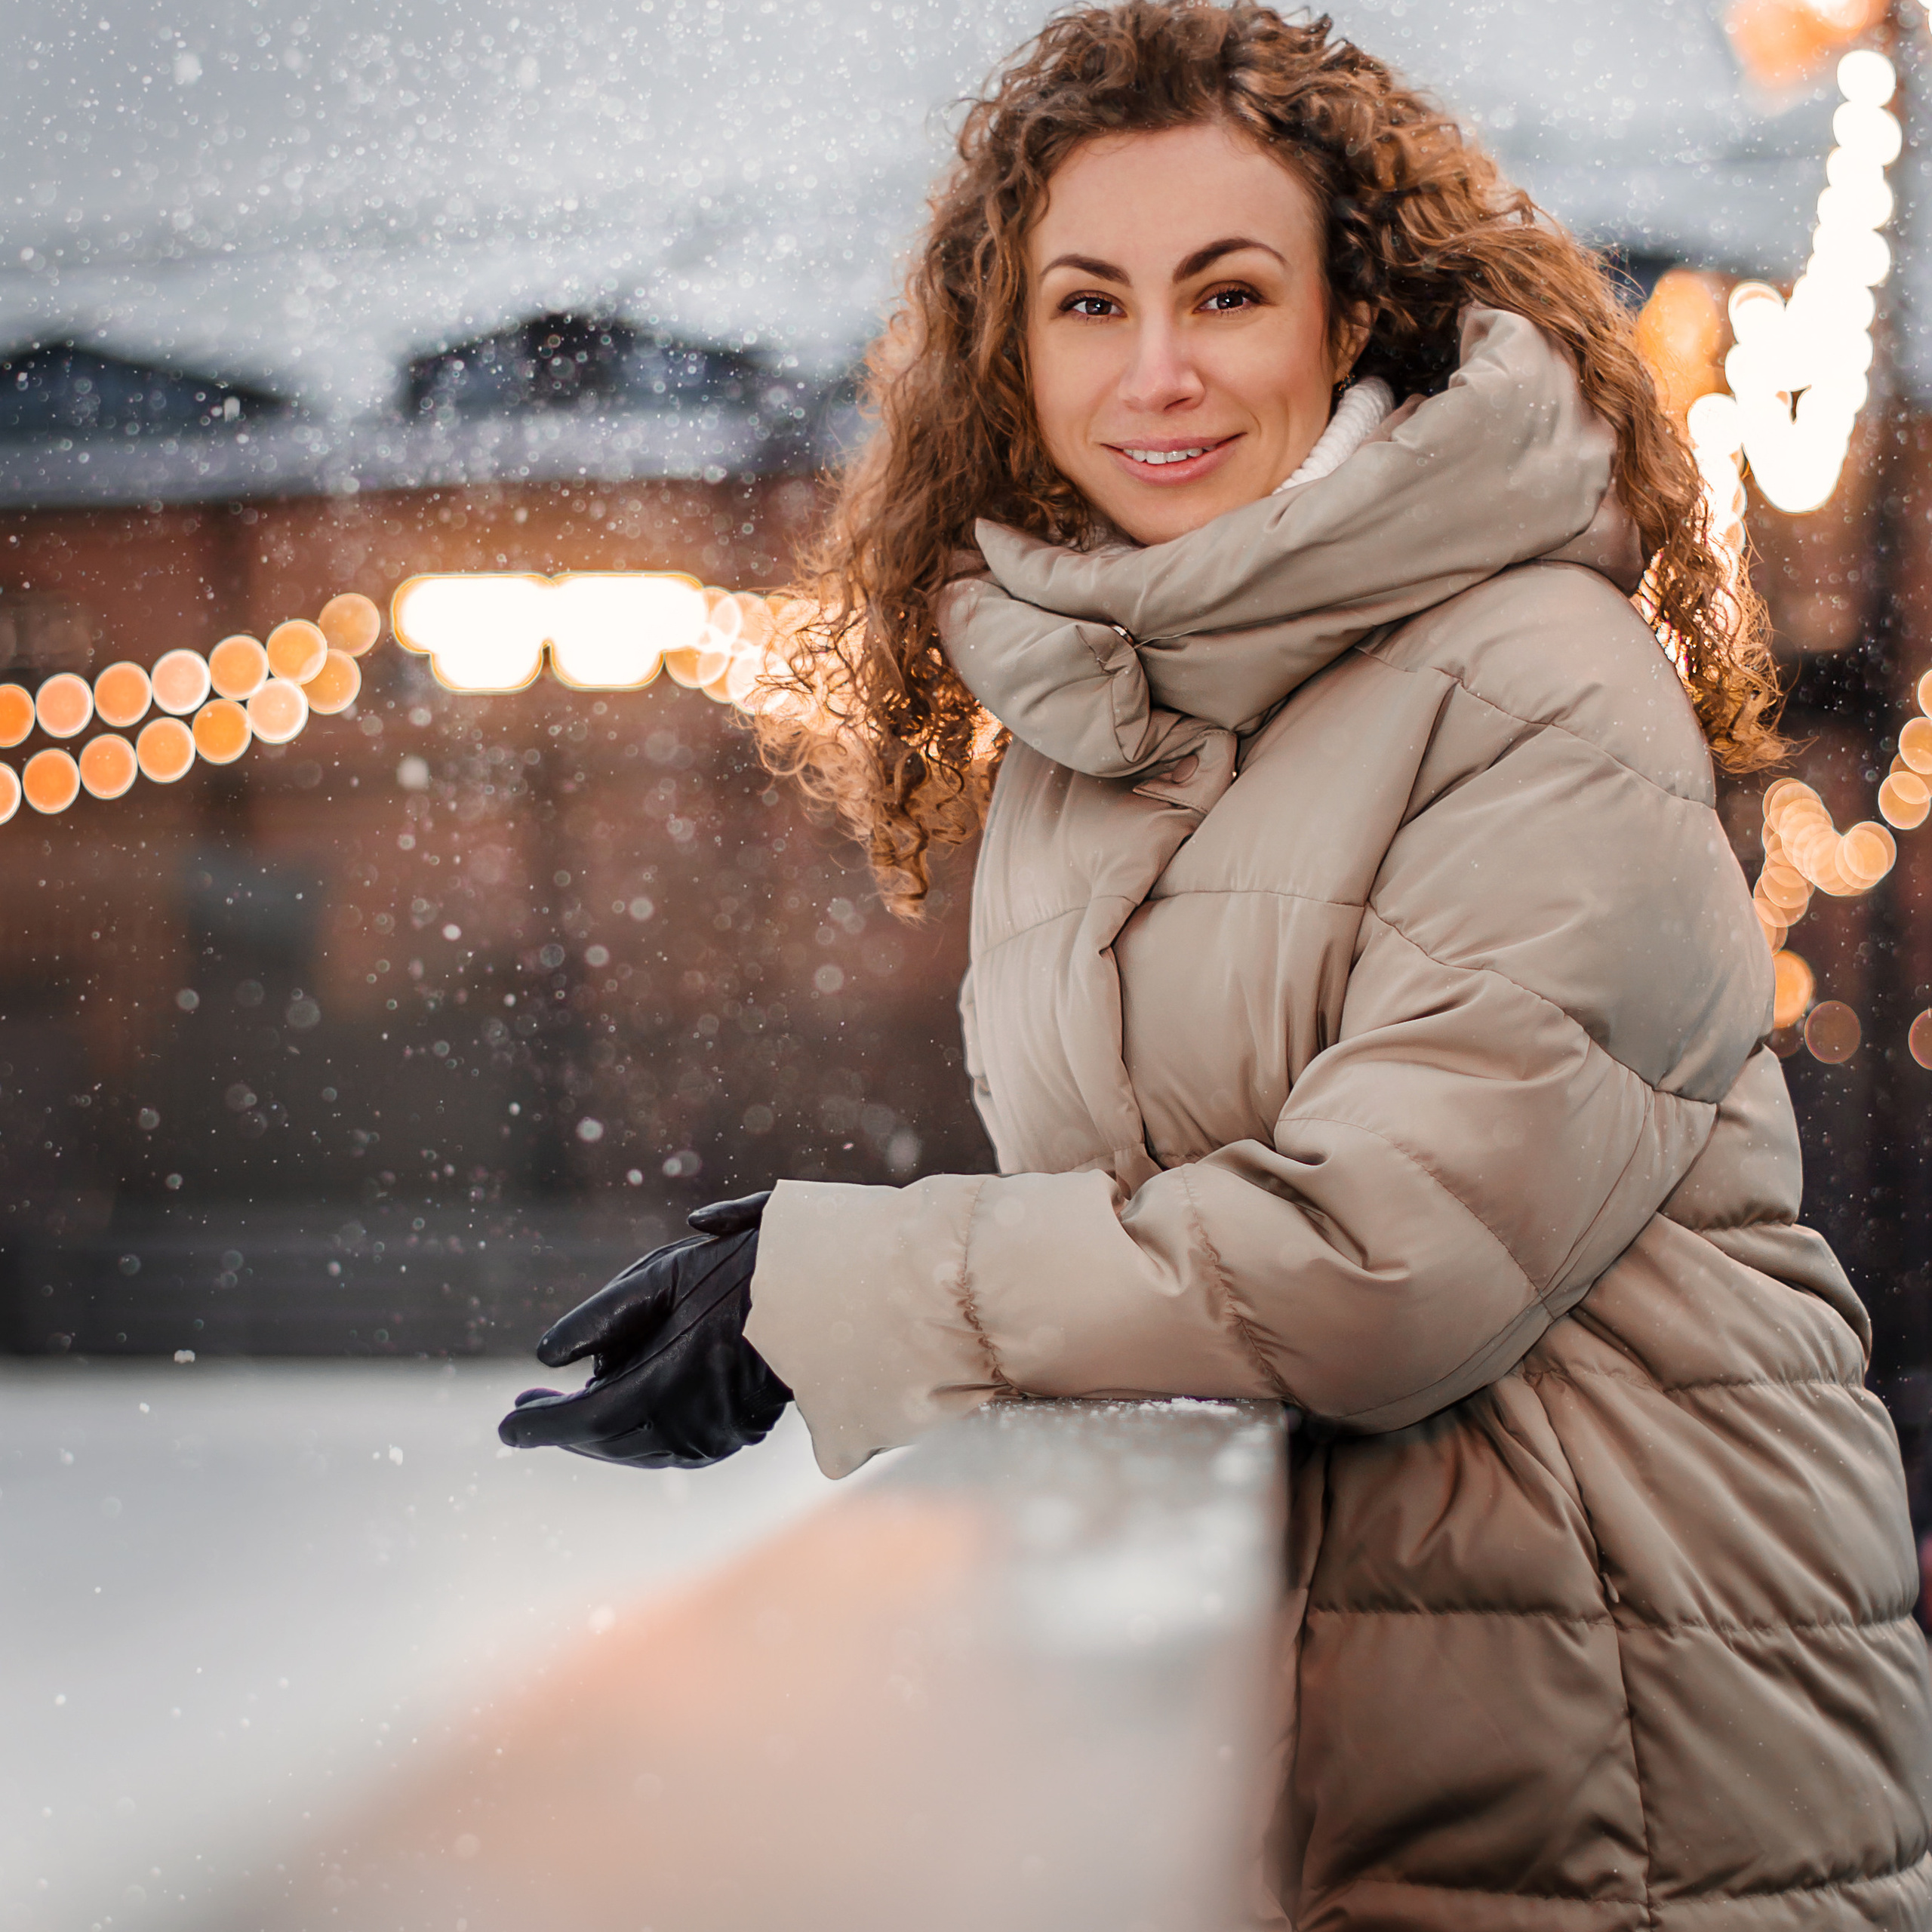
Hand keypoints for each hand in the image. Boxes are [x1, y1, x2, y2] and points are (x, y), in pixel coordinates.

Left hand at [497, 1191, 787, 1467]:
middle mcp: (690, 1422)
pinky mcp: (732, 1438)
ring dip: (596, 1434)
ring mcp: (715, 1437)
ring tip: (567, 1407)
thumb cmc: (741, 1270)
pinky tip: (619, 1410)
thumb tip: (544, 1356)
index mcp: (669, 1382)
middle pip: (605, 1442)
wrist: (824, 1292)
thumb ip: (600, 1315)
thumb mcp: (664, 1274)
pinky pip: (666, 1449)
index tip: (503, 1429)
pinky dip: (633, 1435)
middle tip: (525, 1411)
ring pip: (634, 1451)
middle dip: (562, 1428)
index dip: (541, 1427)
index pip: (585, 1420)